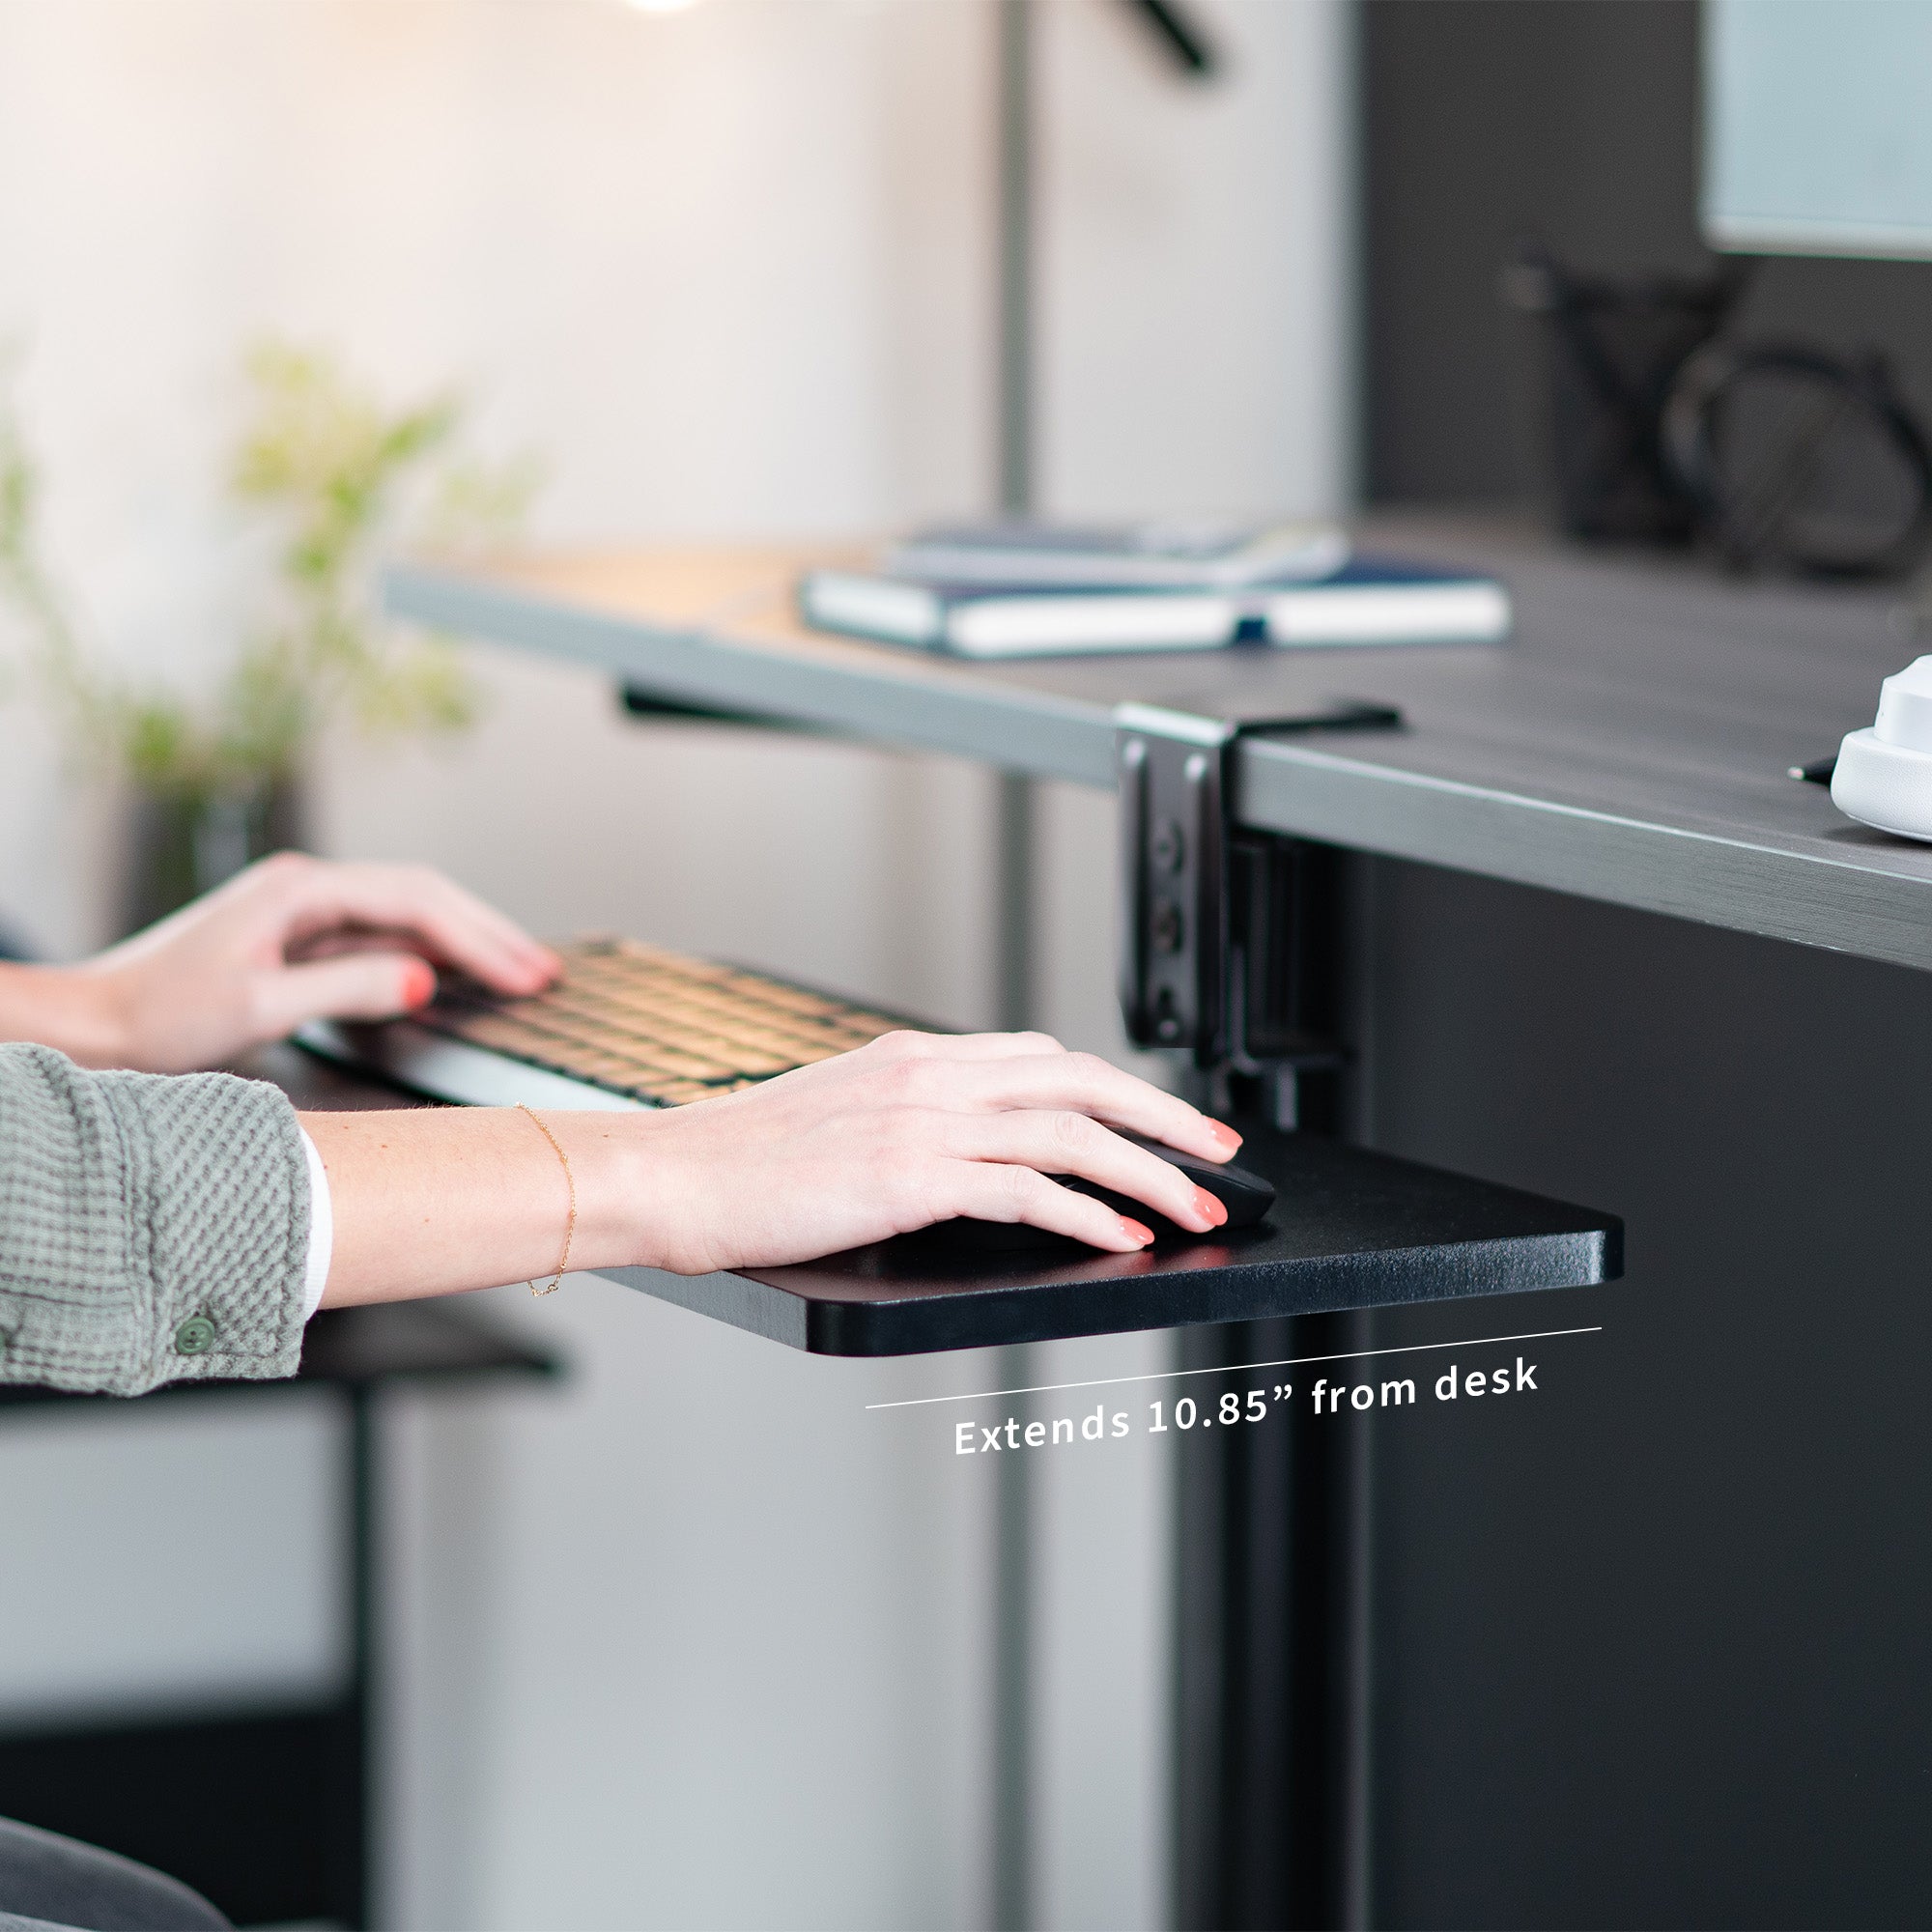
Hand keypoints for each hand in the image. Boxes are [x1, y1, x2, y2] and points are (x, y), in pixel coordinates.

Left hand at [62, 852, 558, 1073]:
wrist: (90, 1025)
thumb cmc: (157, 1017)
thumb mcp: (259, 1007)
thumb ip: (349, 989)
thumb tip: (427, 979)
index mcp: (302, 890)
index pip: (418, 903)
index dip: (482, 939)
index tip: (529, 975)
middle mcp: (307, 890)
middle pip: (423, 898)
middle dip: (489, 934)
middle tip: (546, 973)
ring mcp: (303, 914)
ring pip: (406, 916)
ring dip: (465, 944)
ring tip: (520, 972)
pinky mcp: (297, 943)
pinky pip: (380, 939)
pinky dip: (429, 956)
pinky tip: (455, 977)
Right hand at [616, 1027, 1244, 1272]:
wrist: (674, 1176)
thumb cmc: (742, 1162)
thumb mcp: (839, 1115)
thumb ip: (909, 1117)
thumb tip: (971, 1152)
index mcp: (916, 1056)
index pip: (1045, 1056)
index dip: (1118, 1086)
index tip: (1163, 1118)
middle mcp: (930, 1075)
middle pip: (1081, 1080)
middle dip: (1164, 1117)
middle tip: (1217, 1153)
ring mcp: (923, 1121)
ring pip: (1071, 1132)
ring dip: (1146, 1173)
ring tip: (1192, 1209)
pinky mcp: (910, 1175)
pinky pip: (1027, 1189)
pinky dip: (1086, 1213)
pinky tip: (1120, 1237)